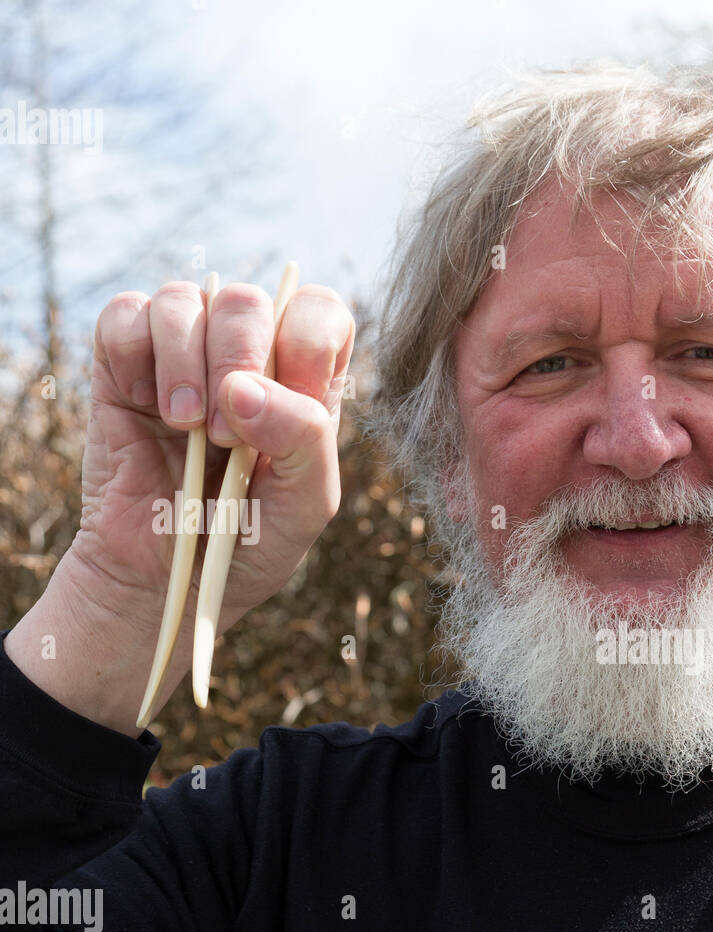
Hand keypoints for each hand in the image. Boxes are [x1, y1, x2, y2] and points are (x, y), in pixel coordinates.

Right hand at [71, 276, 353, 640]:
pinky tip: (144, 406)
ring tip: (185, 428)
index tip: (291, 398)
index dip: (306, 340)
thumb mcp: (304, 506)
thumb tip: (244, 386)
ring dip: (185, 364)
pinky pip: (125, 314)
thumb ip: (304, 441)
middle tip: (225, 436)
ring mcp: (183, 356)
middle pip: (247, 301)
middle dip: (238, 361)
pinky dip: (135, 355)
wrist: (163, 581)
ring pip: (184, 299)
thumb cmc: (247, 547)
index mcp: (302, 385)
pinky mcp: (123, 363)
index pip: (319, 311)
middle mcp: (246, 358)